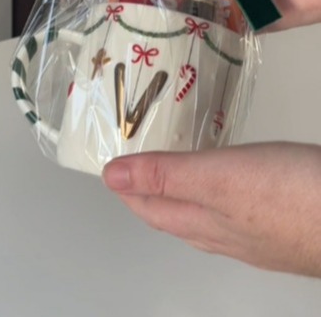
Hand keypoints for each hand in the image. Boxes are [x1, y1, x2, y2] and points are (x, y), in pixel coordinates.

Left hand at [103, 143, 320, 276]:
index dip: (126, 188)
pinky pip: (237, 215)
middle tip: (137, 161)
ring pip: (206, 219)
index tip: (111, 165)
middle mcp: (226, 236)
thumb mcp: (221, 177)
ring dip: (185, 195)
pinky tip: (234, 186)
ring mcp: (257, 239)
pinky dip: (221, 196)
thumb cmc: (289, 195)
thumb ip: (167, 175)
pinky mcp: (285, 230)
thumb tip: (110, 177)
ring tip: (176, 170)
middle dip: (151, 192)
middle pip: (174, 217)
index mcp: (204, 223)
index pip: (150, 208)